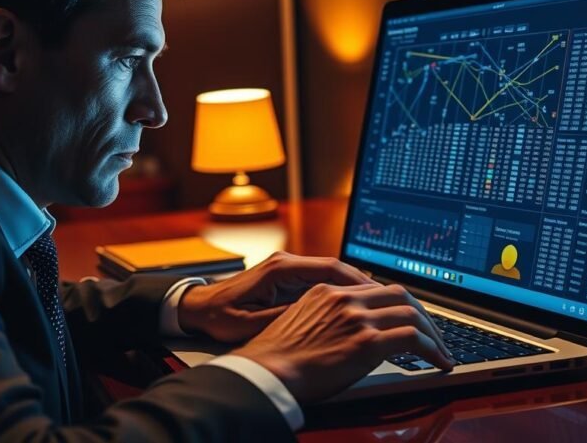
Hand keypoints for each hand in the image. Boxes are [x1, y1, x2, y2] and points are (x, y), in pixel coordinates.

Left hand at [177, 251, 376, 342]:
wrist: (197, 307)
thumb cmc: (219, 316)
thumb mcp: (252, 324)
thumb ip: (285, 318)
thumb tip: (318, 321)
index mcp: (280, 269)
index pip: (330, 268)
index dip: (358, 282)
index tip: (379, 295)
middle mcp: (286, 262)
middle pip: (334, 269)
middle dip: (362, 284)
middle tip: (388, 301)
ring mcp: (286, 268)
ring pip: (329, 274)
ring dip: (352, 288)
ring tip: (377, 306)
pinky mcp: (284, 277)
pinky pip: (318, 281)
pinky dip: (337, 292)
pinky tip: (351, 307)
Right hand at [231, 283, 455, 403]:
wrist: (265, 371)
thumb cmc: (275, 358)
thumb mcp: (297, 322)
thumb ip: (324, 317)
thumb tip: (343, 331)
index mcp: (326, 291)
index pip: (375, 288)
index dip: (398, 303)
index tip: (409, 317)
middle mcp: (344, 298)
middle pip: (399, 293)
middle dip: (422, 313)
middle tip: (433, 333)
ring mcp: (357, 317)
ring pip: (411, 312)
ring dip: (433, 333)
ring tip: (441, 351)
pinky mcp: (366, 341)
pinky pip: (413, 338)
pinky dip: (432, 350)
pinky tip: (439, 362)